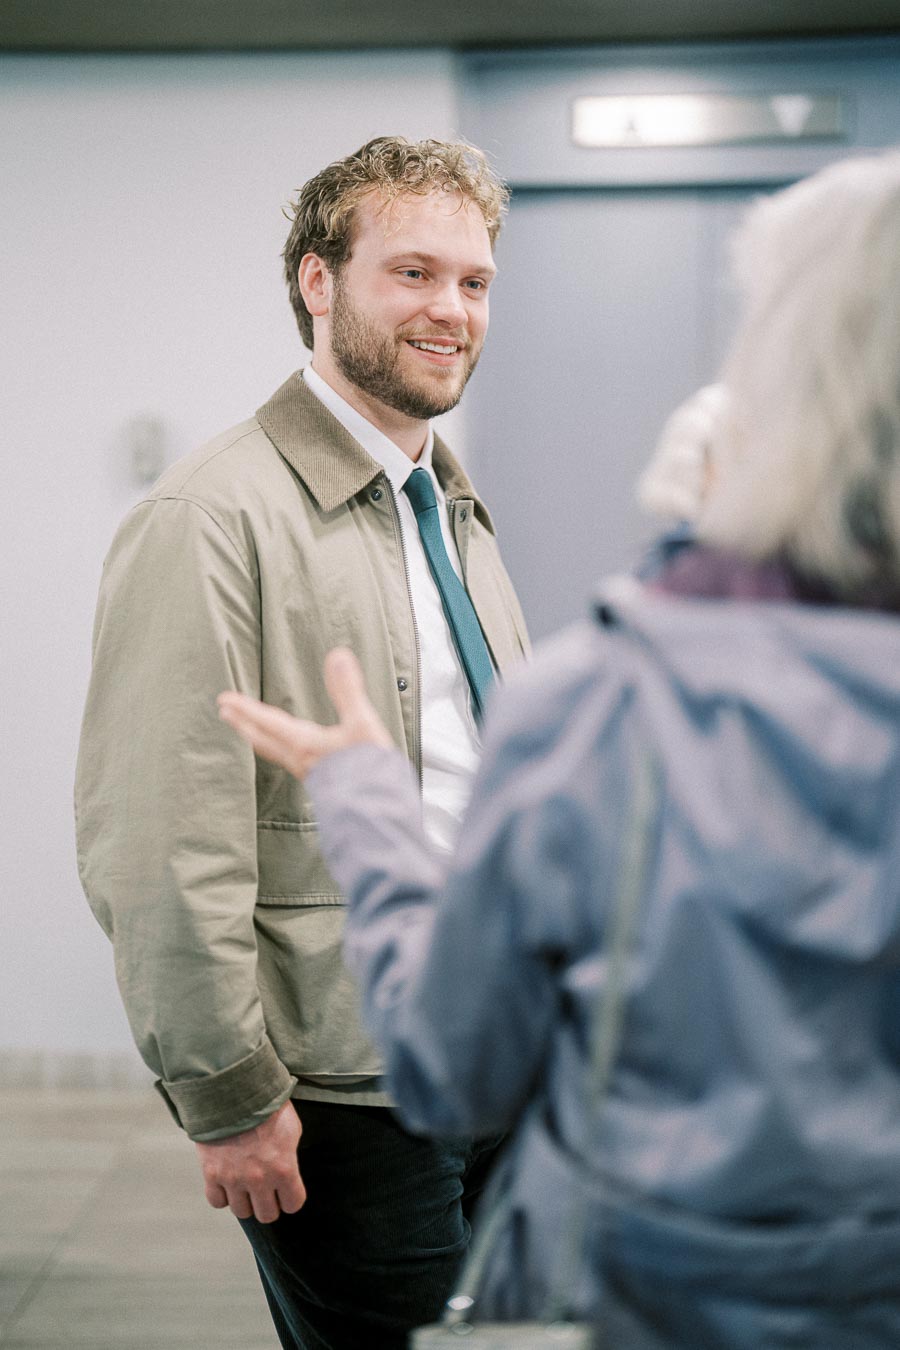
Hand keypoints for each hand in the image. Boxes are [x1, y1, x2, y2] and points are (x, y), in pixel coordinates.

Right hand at [195, 1100, 304, 1223]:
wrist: (233, 1091)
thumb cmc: (267, 1107)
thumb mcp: (291, 1129)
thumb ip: (289, 1156)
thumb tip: (287, 1172)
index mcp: (284, 1169)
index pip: (293, 1204)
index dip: (291, 1198)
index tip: (287, 1191)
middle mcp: (259, 1180)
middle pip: (266, 1215)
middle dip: (268, 1203)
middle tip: (266, 1190)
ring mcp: (234, 1179)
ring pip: (241, 1212)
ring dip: (245, 1200)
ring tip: (245, 1185)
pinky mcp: (212, 1174)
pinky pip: (217, 1201)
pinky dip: (222, 1195)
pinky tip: (227, 1182)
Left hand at [218, 647, 392, 779]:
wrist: (376, 807)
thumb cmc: (368, 766)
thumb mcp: (361, 723)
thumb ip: (348, 690)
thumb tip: (337, 655)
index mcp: (303, 743)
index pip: (267, 721)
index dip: (245, 708)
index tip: (224, 699)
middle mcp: (298, 758)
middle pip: (262, 738)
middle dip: (243, 723)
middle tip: (224, 712)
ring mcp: (305, 772)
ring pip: (272, 751)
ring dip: (257, 737)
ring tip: (248, 730)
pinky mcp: (317, 781)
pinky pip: (286, 760)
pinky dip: (276, 749)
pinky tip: (287, 750)